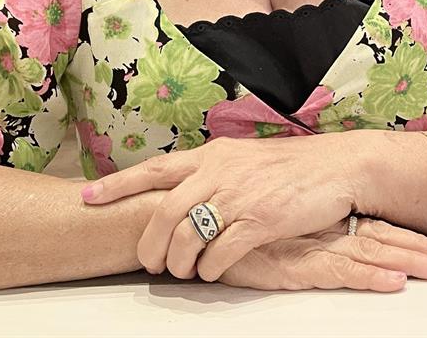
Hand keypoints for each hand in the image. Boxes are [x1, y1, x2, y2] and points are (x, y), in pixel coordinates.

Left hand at [82, 134, 365, 280]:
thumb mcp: (245, 160)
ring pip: (187, 236)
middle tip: (148, 263)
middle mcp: (221, 171)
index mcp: (214, 154)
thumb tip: (184, 194)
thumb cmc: (292, 167)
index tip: (88, 196)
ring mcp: (240, 196)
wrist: (338, 167)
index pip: (156, 168)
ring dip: (179, 262)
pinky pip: (220, 254)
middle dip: (149, 243)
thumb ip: (214, 173)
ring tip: (183, 272)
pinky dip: (209, 269)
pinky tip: (213, 271)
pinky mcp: (261, 220)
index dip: (119, 183)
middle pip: (164, 211)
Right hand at [217, 218, 426, 291]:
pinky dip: (371, 277)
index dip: (408, 235)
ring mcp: (310, 246)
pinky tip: (394, 281)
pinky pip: (341, 272)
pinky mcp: (293, 265)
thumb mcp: (273, 227)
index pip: (374, 227)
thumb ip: (299, 230)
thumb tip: (325, 234)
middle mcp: (321, 230)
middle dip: (420, 250)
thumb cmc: (230, 225)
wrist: (193, 220)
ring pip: (370, 253)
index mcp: (321, 220)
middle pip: (381, 238)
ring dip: (408, 261)